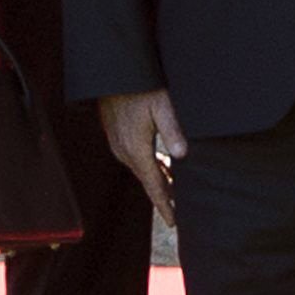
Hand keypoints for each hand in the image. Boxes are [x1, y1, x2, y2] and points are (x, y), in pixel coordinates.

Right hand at [100, 89, 185, 226]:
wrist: (111, 72)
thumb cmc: (139, 85)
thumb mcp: (161, 105)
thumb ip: (172, 130)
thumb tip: (183, 155)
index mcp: (136, 149)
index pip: (154, 186)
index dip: (165, 206)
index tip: (174, 222)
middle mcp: (124, 152)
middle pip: (148, 181)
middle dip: (164, 197)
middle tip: (180, 212)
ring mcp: (118, 145)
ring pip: (142, 170)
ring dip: (158, 181)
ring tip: (175, 192)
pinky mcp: (117, 137)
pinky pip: (136, 160)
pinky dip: (150, 167)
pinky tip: (162, 165)